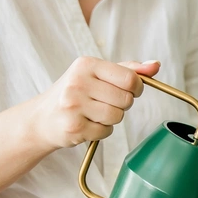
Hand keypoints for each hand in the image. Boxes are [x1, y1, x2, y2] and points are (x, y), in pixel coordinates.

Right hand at [28, 57, 160, 151]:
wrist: (42, 118)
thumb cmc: (75, 93)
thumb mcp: (97, 74)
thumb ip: (128, 69)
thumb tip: (155, 66)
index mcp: (86, 64)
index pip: (129, 78)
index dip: (137, 88)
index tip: (130, 90)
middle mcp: (78, 83)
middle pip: (126, 99)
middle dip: (122, 104)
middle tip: (105, 102)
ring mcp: (74, 106)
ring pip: (117, 116)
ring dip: (112, 119)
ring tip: (94, 113)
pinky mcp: (74, 127)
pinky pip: (106, 132)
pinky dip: (102, 131)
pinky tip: (87, 124)